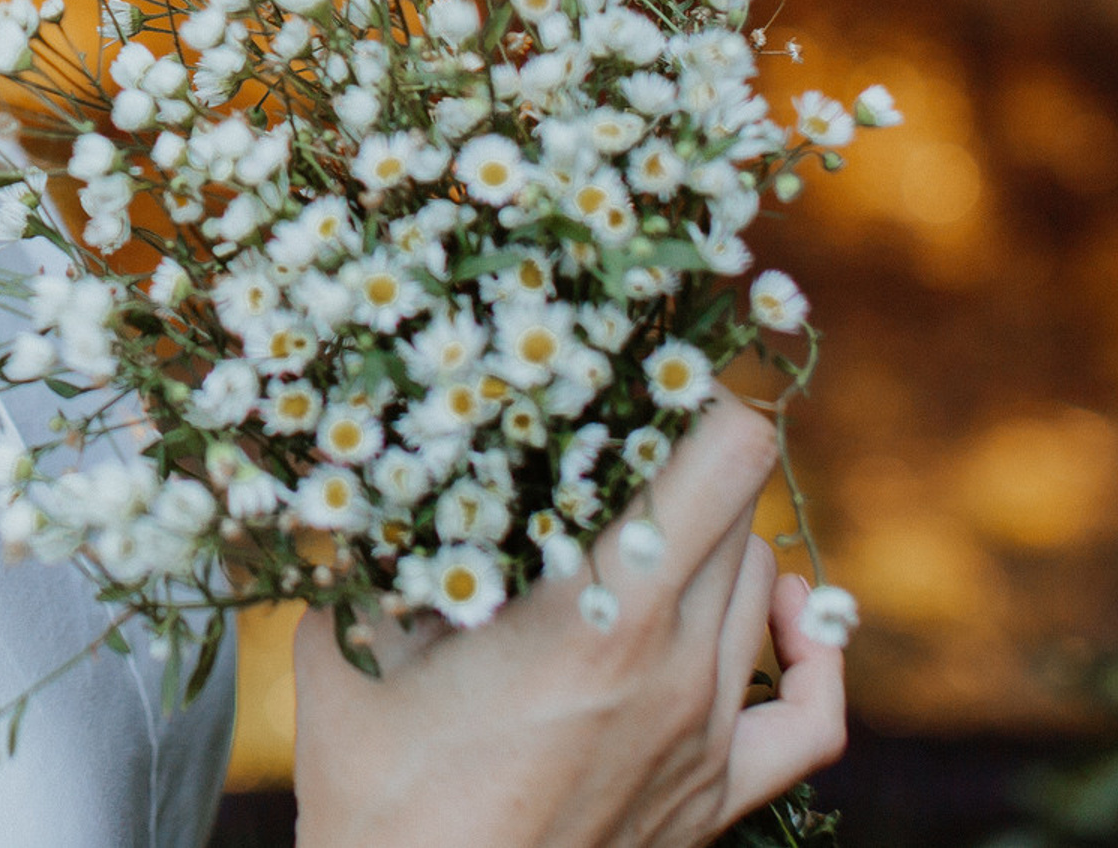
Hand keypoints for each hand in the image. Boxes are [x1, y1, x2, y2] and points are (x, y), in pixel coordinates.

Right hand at [292, 398, 846, 847]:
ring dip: (720, 532)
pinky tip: (779, 610)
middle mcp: (679, 664)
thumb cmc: (377, 780)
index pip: (724, 455)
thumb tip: (341, 428)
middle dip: (686, 449)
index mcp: (603, 607)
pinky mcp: (720, 796)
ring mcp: (710, 736)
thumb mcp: (355, 630)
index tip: (643, 361)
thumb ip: (369, 526)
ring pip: (764, 585)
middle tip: (617, 421)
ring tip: (649, 502)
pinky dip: (814, 648)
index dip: (697, 391)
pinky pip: (817, 713)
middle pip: (739, 509)